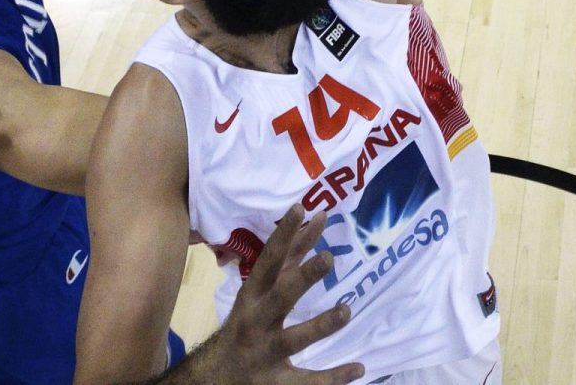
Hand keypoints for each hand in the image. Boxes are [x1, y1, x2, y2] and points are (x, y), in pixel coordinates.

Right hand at [214, 206, 363, 382]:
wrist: (218, 375)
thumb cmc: (248, 321)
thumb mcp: (262, 288)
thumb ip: (290, 256)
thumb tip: (316, 218)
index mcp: (253, 296)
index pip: (268, 261)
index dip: (283, 235)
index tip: (301, 208)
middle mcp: (256, 322)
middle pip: (279, 298)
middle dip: (302, 278)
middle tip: (328, 259)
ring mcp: (265, 353)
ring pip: (293, 340)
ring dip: (320, 325)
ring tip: (345, 310)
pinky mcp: (275, 382)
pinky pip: (306, 381)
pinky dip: (332, 377)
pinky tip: (358, 367)